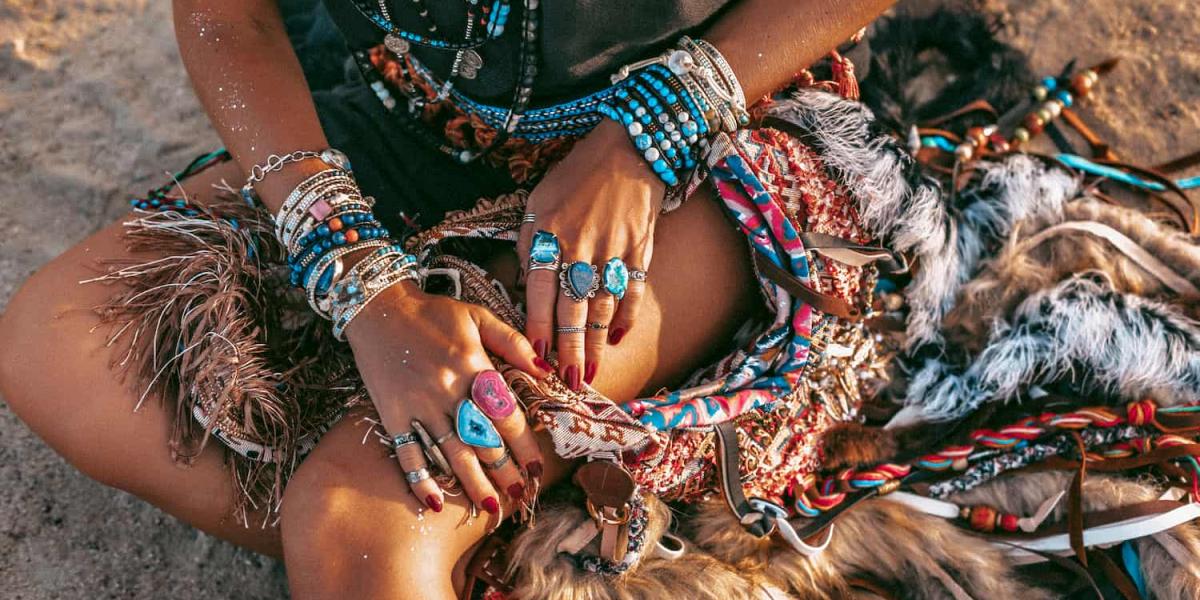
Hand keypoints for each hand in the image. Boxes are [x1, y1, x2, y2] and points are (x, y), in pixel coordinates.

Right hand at [346, 282, 550, 514]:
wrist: (378, 308)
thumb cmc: (434, 313)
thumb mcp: (479, 316)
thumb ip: (514, 342)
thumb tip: (547, 369)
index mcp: (473, 367)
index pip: (507, 416)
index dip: (524, 445)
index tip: (537, 467)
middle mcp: (448, 391)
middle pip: (483, 441)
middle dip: (504, 472)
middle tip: (520, 495)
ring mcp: (419, 406)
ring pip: (451, 454)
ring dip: (472, 484)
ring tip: (491, 507)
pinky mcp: (392, 415)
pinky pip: (408, 454)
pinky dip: (420, 480)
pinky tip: (435, 503)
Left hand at [517, 119, 665, 389]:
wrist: (628, 149)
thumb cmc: (576, 177)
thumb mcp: (538, 203)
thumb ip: (530, 244)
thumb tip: (526, 285)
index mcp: (549, 234)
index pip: (540, 291)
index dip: (539, 326)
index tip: (537, 357)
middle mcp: (579, 246)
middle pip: (572, 309)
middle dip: (568, 350)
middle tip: (565, 383)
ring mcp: (612, 250)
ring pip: (600, 308)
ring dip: (593, 344)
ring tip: (588, 373)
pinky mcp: (639, 251)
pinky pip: (630, 292)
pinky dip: (624, 317)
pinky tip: (615, 338)